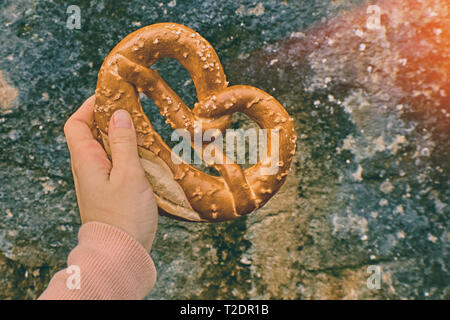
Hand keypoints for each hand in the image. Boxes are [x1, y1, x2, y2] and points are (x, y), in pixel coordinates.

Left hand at [63, 95, 157, 251]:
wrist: (121, 253)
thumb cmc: (125, 216)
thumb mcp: (129, 175)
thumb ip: (123, 143)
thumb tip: (119, 114)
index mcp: (86, 161)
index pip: (76, 124)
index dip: (89, 107)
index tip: (110, 96)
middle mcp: (87, 169)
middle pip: (91, 134)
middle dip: (109, 119)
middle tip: (134, 111)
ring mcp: (97, 181)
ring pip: (104, 150)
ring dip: (120, 137)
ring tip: (143, 131)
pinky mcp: (109, 192)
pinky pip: (114, 165)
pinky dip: (126, 155)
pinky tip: (145, 156)